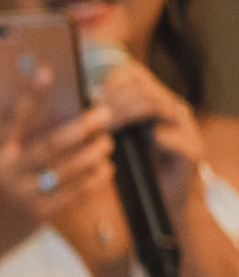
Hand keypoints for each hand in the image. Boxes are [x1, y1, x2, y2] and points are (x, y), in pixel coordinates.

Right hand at [0, 66, 115, 266]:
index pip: (10, 119)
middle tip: (104, 112)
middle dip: (82, 126)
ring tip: (107, 140)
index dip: (28, 95)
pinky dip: (92, 180)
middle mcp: (7, 176)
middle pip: (51, 145)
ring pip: (68, 170)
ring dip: (93, 153)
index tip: (46, 72)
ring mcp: (24, 197)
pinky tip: (104, 168)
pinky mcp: (38, 217)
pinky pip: (73, 194)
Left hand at [89, 55, 208, 212]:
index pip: (135, 75)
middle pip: (145, 87)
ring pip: (161, 105)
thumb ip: (102, 119)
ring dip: (131, 113)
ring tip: (110, 126)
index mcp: (150, 101)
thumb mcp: (114, 139)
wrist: (157, 202)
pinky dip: (163, 138)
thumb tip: (83, 99)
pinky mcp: (192, 152)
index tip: (92, 96)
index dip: (113, 81)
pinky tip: (149, 140)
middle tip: (97, 113)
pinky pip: (180, 139)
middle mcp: (170, 110)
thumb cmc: (131, 169)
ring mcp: (184, 129)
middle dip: (118, 98)